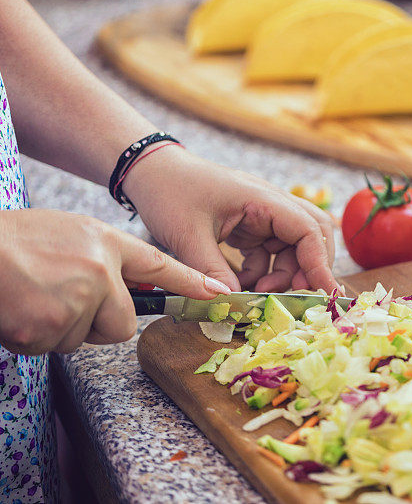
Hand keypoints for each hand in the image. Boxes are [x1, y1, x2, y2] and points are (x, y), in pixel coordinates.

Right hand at [0, 209, 229, 354]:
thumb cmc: (14, 241)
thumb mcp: (68, 234)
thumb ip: (102, 258)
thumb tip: (128, 289)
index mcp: (103, 243)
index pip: (160, 265)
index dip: (191, 283)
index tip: (219, 294)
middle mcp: (98, 270)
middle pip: (123, 324)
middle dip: (98, 324)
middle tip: (61, 300)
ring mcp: (76, 300)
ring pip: (84, 339)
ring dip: (59, 329)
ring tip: (32, 297)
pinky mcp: (48, 328)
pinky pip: (53, 348)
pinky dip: (35, 337)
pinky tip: (17, 310)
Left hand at [123, 147, 337, 293]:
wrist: (148, 171)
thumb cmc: (169, 192)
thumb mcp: (188, 237)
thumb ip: (213, 273)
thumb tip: (235, 303)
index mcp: (262, 199)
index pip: (308, 230)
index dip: (319, 263)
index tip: (325, 292)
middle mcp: (270, 204)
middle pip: (312, 235)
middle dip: (310, 268)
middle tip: (299, 297)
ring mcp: (261, 215)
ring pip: (292, 248)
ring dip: (282, 274)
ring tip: (259, 293)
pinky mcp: (250, 226)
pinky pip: (270, 253)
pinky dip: (263, 272)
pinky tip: (243, 284)